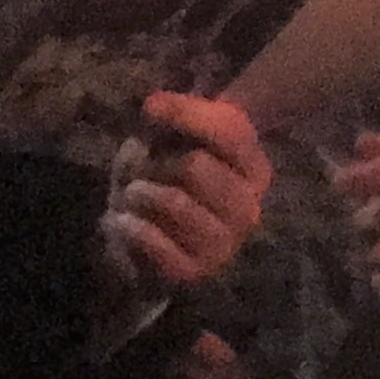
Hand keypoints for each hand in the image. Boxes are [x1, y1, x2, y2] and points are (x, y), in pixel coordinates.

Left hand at [100, 93, 271, 289]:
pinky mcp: (194, 271)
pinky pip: (157, 244)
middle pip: (196, 166)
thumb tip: (154, 106)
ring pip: (175, 202)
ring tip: (133, 194)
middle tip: (147, 170)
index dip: (182, 113)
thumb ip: (175, 112)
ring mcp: (225, 245)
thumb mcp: (176, 132)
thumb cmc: (169, 172)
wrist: (155, 231)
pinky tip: (124, 221)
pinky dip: (132, 227)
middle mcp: (250, 210)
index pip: (229, 131)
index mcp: (256, 171)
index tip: (150, 109)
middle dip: (159, 162)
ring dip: (141, 193)